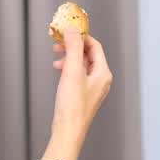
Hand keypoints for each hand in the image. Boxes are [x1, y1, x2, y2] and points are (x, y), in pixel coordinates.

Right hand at [50, 26, 111, 143]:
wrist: (68, 129)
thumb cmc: (73, 105)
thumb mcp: (72, 71)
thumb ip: (74, 48)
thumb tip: (73, 30)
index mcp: (103, 73)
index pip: (95, 46)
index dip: (81, 36)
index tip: (67, 31)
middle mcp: (101, 79)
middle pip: (88, 54)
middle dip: (73, 46)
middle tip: (58, 42)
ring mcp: (93, 87)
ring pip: (82, 64)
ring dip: (69, 57)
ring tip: (56, 57)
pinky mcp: (83, 94)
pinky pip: (77, 74)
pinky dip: (68, 68)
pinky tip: (58, 70)